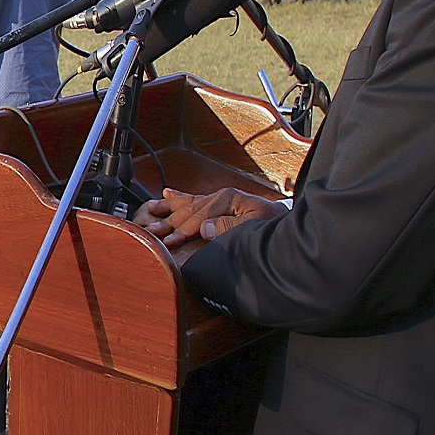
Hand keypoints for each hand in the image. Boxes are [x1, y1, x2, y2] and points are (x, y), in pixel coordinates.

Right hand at [136, 187, 285, 248]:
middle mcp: (220, 196)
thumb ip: (229, 226)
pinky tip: (167, 193)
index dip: (183, 230)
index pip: (199, 217)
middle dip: (170, 221)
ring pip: (188, 202)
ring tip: (150, 210)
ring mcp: (218, 198)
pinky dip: (179, 196)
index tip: (169, 241)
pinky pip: (194, 198)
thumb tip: (205, 229)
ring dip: (168, 207)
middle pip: (189, 209)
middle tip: (152, 231)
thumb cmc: (272, 223)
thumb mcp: (255, 225)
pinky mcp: (218, 202)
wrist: (283, 219)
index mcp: (227, 199)